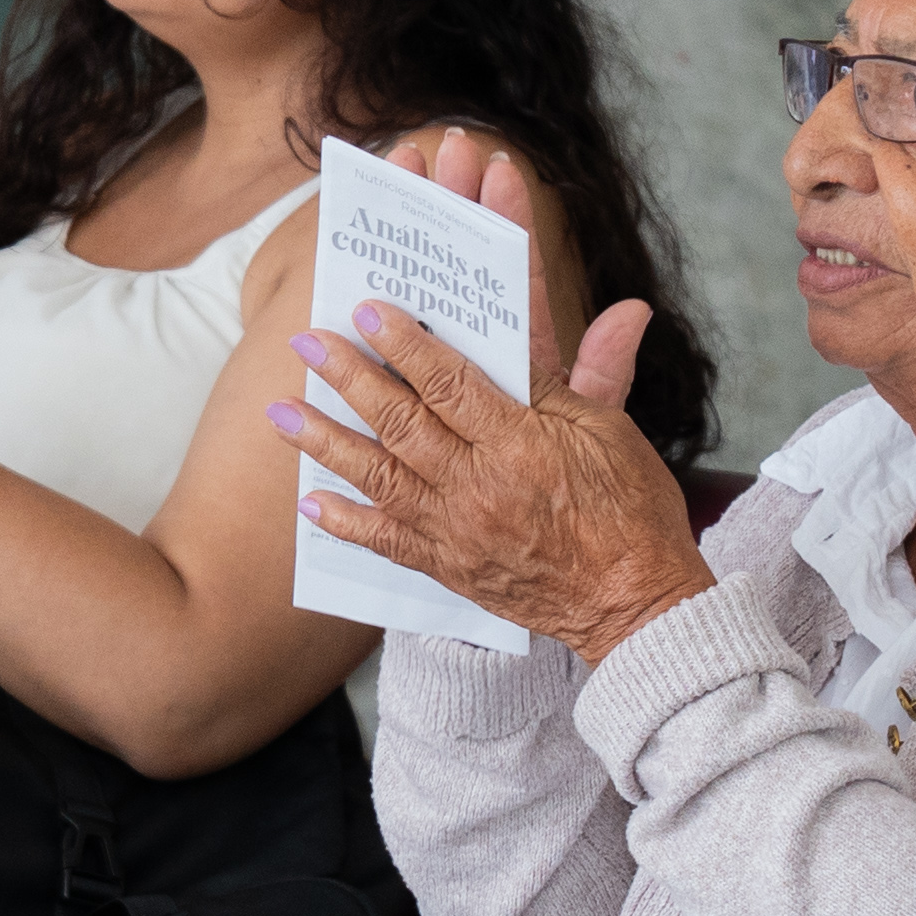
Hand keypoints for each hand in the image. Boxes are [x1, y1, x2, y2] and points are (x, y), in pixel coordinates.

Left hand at [272, 142, 706, 658]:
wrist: (635, 607)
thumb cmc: (632, 514)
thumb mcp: (615, 431)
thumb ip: (600, 367)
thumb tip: (630, 308)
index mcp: (520, 443)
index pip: (451, 380)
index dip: (406, 344)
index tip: (369, 311)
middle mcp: (478, 485)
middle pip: (400, 422)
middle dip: (348, 378)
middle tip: (306, 342)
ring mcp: (457, 529)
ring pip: (379, 476)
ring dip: (326, 441)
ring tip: (280, 411)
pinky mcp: (449, 565)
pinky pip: (387, 543)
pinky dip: (346, 523)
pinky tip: (310, 502)